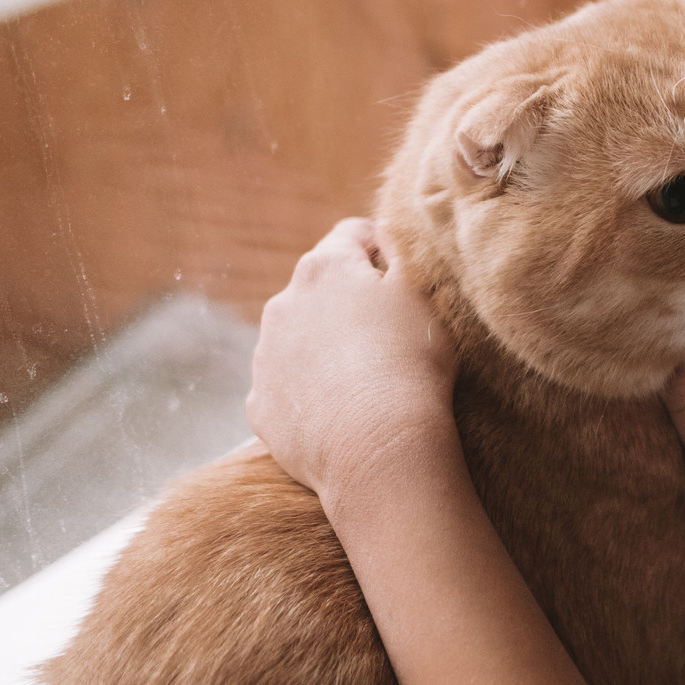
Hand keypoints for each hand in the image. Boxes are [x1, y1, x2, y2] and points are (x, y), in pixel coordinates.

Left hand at [247, 218, 460, 512]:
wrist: (377, 449)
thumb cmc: (411, 363)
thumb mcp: (423, 293)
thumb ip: (403, 252)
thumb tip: (386, 235)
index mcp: (324, 267)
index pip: (353, 235)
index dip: (383, 249)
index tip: (404, 276)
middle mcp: (282, 303)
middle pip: (319, 287)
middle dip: (349, 301)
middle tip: (391, 332)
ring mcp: (265, 356)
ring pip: (298, 337)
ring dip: (326, 346)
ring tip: (367, 378)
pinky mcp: (260, 404)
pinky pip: (286, 386)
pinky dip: (310, 392)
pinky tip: (342, 411)